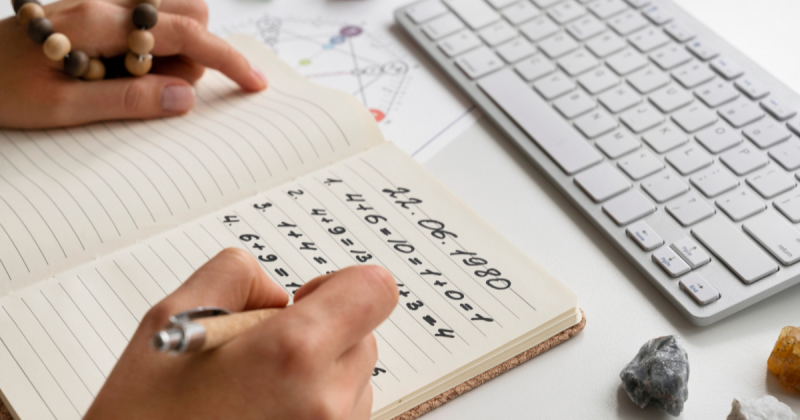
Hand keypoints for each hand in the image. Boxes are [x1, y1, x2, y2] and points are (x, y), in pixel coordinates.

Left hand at [0, 0, 266, 128]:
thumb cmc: (0, 90)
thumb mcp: (62, 108)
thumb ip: (128, 100)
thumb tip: (187, 99)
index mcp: (99, 24)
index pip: (186, 35)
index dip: (228, 60)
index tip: (255, 83)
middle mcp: (105, 1)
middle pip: (190, 12)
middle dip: (196, 54)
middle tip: (160, 90)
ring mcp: (100, 0)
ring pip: (172, 11)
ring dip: (174, 48)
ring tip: (133, 80)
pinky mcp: (93, 8)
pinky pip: (148, 16)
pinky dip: (157, 42)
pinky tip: (125, 66)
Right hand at [85, 248, 397, 419]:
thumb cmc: (141, 418)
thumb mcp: (171, 318)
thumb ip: (237, 276)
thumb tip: (280, 291)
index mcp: (293, 353)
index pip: (375, 290)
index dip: (342, 285)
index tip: (306, 300)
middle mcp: (326, 402)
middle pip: (364, 337)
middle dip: (321, 332)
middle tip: (260, 353)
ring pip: (353, 381)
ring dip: (317, 375)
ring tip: (253, 395)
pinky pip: (342, 418)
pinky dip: (314, 409)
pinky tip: (262, 418)